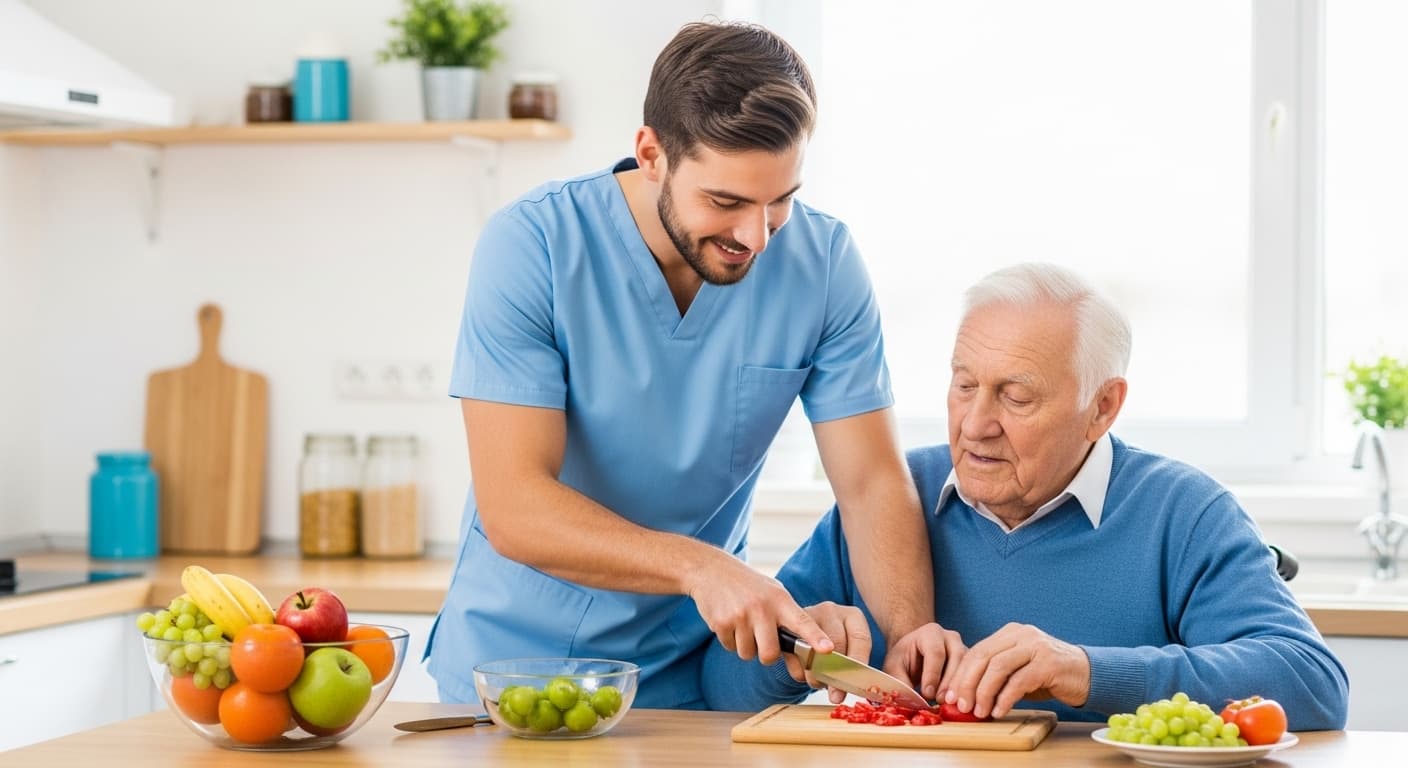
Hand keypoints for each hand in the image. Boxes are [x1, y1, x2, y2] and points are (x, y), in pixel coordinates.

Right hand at [686, 556, 832, 665]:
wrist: (710, 570)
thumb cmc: (748, 584)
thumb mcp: (773, 591)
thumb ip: (787, 615)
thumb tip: (805, 645)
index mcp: (779, 599)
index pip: (802, 621)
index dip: (816, 638)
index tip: (828, 649)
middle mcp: (761, 608)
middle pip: (770, 654)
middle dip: (766, 654)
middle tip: (762, 640)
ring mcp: (740, 616)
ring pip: (748, 654)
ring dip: (746, 646)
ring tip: (743, 624)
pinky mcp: (720, 624)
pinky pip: (730, 648)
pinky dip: (731, 640)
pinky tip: (730, 621)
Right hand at [779, 602, 871, 703]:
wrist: (808, 631)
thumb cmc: (837, 644)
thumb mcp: (851, 649)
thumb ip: (856, 666)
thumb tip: (856, 693)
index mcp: (853, 615)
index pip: (860, 639)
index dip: (858, 663)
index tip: (856, 683)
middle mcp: (830, 611)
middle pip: (836, 645)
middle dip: (836, 676)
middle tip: (836, 695)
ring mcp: (807, 616)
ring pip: (813, 652)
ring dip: (816, 677)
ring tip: (821, 683)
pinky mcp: (787, 628)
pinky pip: (794, 657)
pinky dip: (800, 673)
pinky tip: (806, 674)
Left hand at [883, 623, 967, 702]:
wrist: (912, 654)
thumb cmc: (902, 659)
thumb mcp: (894, 668)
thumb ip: (900, 682)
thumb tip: (910, 701)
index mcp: (930, 633)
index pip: (935, 652)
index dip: (932, 675)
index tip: (927, 694)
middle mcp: (950, 638)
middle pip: (956, 658)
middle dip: (948, 683)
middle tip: (940, 702)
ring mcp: (963, 648)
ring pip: (968, 667)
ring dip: (959, 688)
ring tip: (947, 704)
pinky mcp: (970, 663)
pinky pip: (973, 675)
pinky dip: (965, 690)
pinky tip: (956, 703)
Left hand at [941, 622, 1089, 718]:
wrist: (1087, 674)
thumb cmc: (1048, 675)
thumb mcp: (1019, 669)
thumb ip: (996, 674)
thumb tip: (964, 694)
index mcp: (1010, 632)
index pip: (977, 651)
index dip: (960, 674)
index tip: (950, 695)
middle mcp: (1022, 634)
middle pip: (984, 657)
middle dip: (968, 683)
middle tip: (960, 705)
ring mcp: (1036, 646)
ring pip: (999, 667)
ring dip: (984, 692)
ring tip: (979, 711)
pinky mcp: (1049, 663)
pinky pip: (1019, 681)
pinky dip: (1005, 698)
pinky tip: (999, 711)